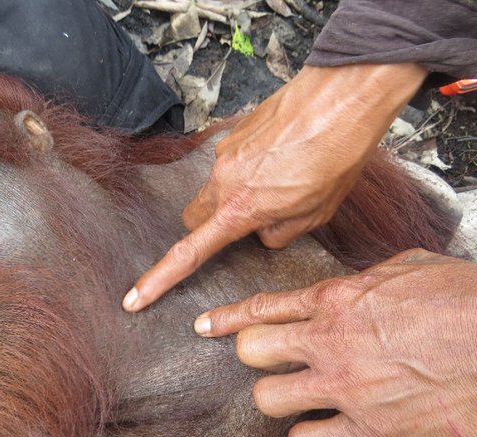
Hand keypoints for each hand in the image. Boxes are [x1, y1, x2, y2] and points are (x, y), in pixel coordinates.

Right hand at [122, 63, 427, 311]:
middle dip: (208, 229)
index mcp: (239, 209)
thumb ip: (278, 233)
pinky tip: (280, 160)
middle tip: (242, 226)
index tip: (135, 298)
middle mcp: (221, 180)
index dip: (159, 279)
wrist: (340, 98)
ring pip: (213, 188)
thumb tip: (262, 232)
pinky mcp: (233, 132)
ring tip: (279, 184)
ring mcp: (224, 153)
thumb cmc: (335, 157)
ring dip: (232, 197)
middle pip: (193, 217)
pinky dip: (246, 170)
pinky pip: (229, 162)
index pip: (189, 253)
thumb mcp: (315, 214)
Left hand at [193, 249, 476, 436]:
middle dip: (255, 356)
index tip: (208, 326)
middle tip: (272, 362)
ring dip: (278, 399)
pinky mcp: (368, 432)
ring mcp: (344, 387)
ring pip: (267, 398)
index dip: (229, 318)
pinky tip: (323, 434)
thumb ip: (368, 279)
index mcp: (340, 299)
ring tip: (300, 399)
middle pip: (252, 351)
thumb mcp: (412, 267)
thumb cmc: (473, 301)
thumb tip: (352, 286)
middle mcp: (331, 341)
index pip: (264, 307)